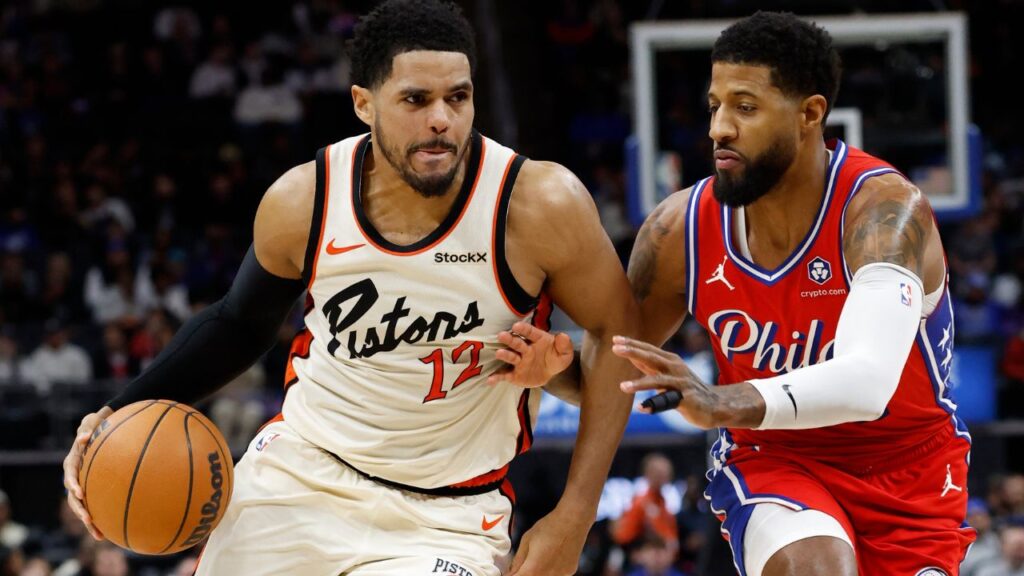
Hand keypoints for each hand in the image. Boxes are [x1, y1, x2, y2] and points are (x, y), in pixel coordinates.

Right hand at [63, 406, 113, 539]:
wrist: (106, 427)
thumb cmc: (99, 422)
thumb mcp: (92, 421)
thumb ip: (88, 428)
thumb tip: (83, 438)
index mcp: (72, 462)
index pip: (69, 474)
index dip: (72, 484)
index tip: (79, 492)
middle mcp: (75, 476)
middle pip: (73, 497)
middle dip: (79, 509)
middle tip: (88, 518)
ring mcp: (84, 484)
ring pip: (83, 506)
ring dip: (89, 521)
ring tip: (99, 535)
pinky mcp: (94, 490)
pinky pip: (95, 506)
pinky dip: (100, 519)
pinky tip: (110, 532)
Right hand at [488, 321, 573, 387]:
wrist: (549, 373)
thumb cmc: (555, 358)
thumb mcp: (565, 354)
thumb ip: (565, 345)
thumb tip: (562, 336)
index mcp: (537, 340)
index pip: (531, 333)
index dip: (524, 329)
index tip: (516, 326)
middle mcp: (526, 349)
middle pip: (517, 343)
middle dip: (510, 339)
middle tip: (502, 335)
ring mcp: (519, 361)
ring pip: (511, 357)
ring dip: (504, 355)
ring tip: (498, 354)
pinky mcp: (514, 374)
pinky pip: (504, 375)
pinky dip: (496, 377)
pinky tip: (489, 380)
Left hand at [508, 507, 588, 574]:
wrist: (573, 519)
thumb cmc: (549, 527)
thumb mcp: (527, 541)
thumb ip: (518, 560)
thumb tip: (511, 572)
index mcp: (533, 569)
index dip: (512, 575)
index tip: (509, 573)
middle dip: (524, 573)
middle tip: (523, 566)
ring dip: (537, 573)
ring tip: (538, 559)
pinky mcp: (569, 573)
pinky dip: (550, 572)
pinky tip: (551, 559)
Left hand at [612, 335, 717, 428]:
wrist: (716, 405)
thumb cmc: (686, 388)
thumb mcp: (668, 374)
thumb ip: (650, 367)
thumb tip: (631, 357)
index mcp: (670, 360)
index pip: (648, 349)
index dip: (632, 344)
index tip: (615, 339)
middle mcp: (676, 368)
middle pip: (652, 358)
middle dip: (634, 352)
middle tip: (615, 348)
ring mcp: (681, 384)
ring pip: (658, 381)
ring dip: (640, 383)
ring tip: (622, 386)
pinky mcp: (686, 400)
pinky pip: (668, 402)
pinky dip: (653, 406)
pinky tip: (640, 408)